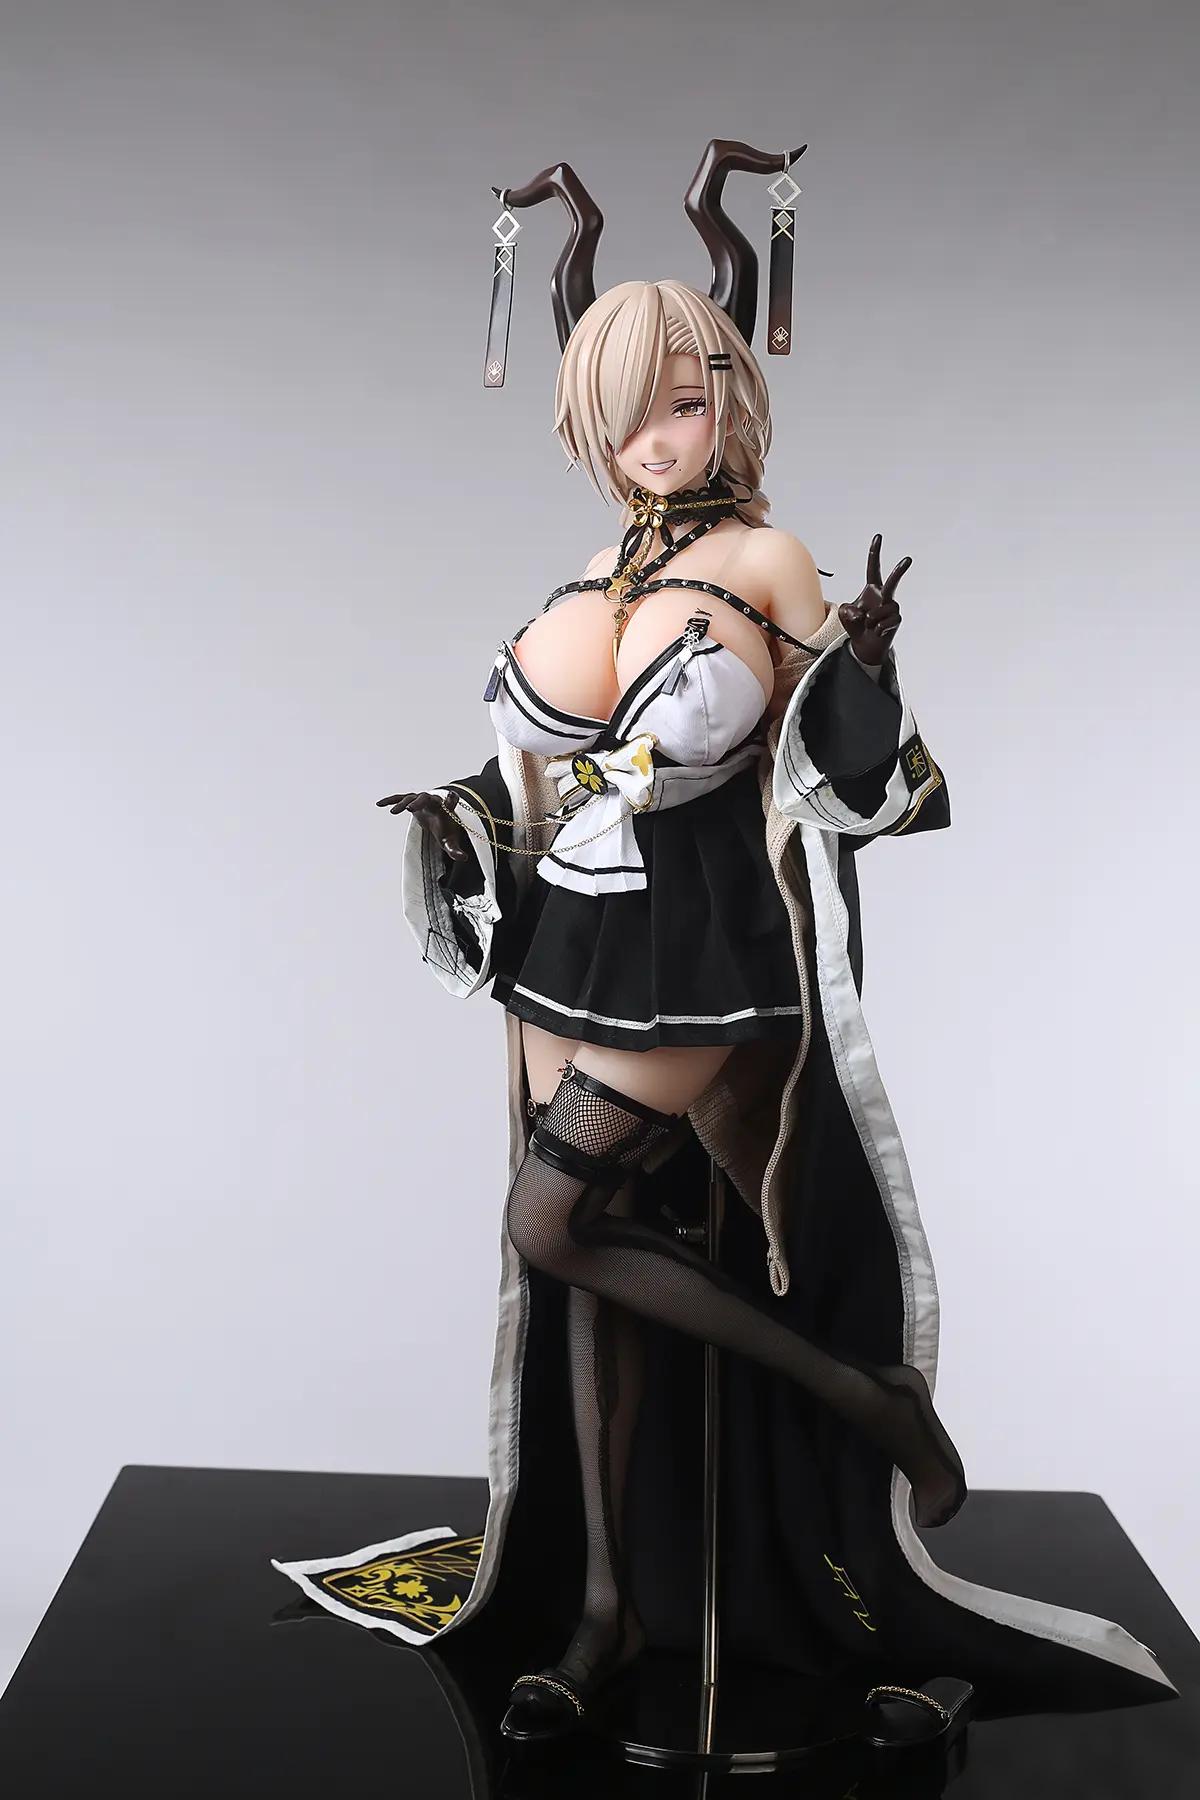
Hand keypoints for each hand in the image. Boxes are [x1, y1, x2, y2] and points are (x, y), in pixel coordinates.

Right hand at [375, 789, 470, 861]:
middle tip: (410, 808)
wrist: (440, 819)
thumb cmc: (446, 829)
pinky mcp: (411, 801)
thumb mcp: (450, 841)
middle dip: (418, 802)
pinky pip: (400, 798)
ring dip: (402, 804)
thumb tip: (463, 859)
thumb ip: (455, 850)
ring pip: (410, 798)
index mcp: (445, 808)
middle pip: (425, 798)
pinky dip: (390, 800)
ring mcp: (421, 800)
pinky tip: (379, 804)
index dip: (451, 799)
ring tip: (393, 812)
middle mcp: (433, 800)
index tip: (452, 795)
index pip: (450, 801)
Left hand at [838, 533, 907, 665]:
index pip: (873, 568)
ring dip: (869, 621)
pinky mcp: (896, 620)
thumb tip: (861, 613)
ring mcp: (892, 608)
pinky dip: (876, 629)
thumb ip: (847, 609)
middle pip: (893, 581)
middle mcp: (885, 595)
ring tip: (869, 626)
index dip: (875, 553)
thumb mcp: (844, 614)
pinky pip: (883, 624)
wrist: (865, 645)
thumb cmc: (856, 625)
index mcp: (872, 588)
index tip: (878, 537)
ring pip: (879, 612)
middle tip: (908, 559)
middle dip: (900, 571)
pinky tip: (877, 632)